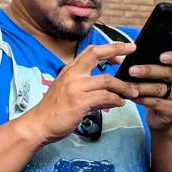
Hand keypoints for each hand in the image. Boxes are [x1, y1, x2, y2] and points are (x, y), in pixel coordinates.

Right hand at [23, 42, 138, 144]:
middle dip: (117, 49)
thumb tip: (107, 91)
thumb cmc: (53, 110)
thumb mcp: (67, 90)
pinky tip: (120, 103)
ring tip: (133, 92)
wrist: (38, 124)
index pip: (90, 50)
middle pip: (97, 54)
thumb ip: (85, 86)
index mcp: (69, 70)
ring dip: (124, 86)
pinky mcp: (79, 102)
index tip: (121, 51)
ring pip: (107, 80)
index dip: (108, 48)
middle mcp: (72, 74)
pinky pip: (105, 97)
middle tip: (132, 50)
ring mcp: (75, 87)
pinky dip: (116, 100)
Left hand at [129, 49, 171, 130]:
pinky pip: (155, 103)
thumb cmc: (159, 91)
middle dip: (148, 71)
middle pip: (169, 73)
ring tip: (127, 85)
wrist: (162, 117)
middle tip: (132, 71)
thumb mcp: (160, 77)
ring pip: (159, 89)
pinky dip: (141, 99)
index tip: (161, 56)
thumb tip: (135, 57)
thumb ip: (154, 66)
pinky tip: (132, 96)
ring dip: (141, 87)